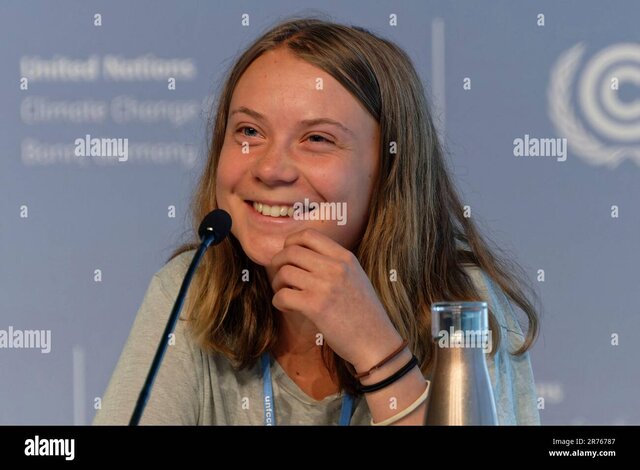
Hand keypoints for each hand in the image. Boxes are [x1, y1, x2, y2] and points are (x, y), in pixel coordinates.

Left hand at [269, 228, 401, 370]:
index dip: (290, 242)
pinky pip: (282, 295)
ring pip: (284, 272)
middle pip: (291, 251)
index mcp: (345, 257)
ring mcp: (325, 286)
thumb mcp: (356, 277)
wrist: (376, 342)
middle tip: (281, 277)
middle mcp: (336, 267)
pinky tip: (286, 307)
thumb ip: (334, 263)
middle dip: (278, 262)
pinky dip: (278, 301)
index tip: (287, 255)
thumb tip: (301, 255)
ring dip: (277, 283)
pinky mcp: (315, 307)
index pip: (308, 234)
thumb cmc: (365, 313)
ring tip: (284, 293)